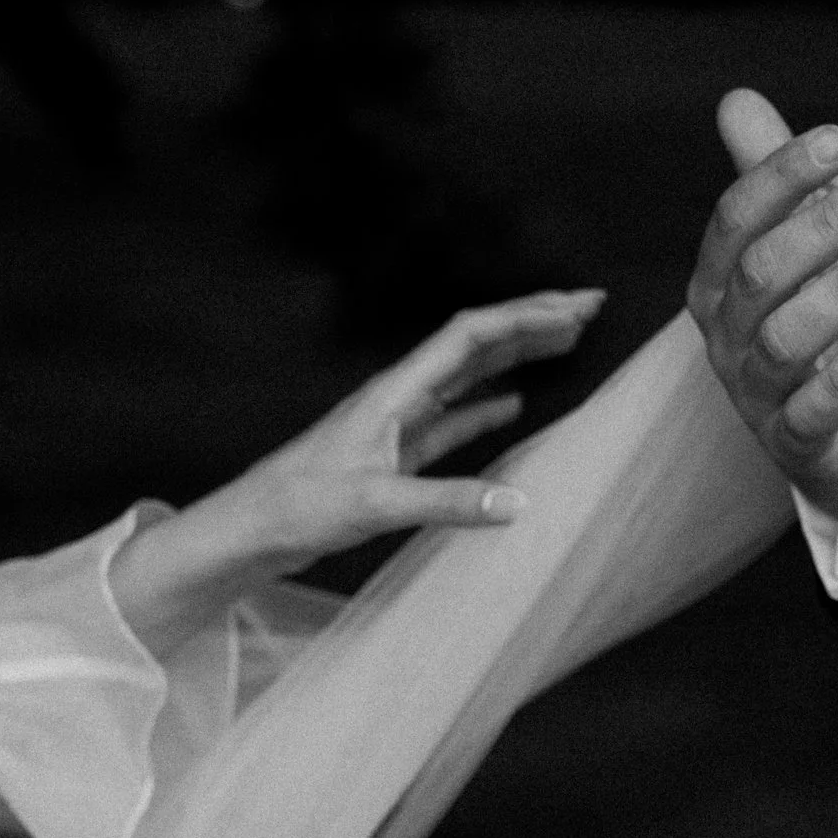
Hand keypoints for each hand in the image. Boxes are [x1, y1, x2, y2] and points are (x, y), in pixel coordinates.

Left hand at [109, 289, 603, 653]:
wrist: (249, 531)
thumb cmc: (297, 508)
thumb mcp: (374, 504)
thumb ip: (446, 502)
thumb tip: (517, 502)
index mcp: (394, 392)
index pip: (471, 336)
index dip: (526, 315)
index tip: (576, 306)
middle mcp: (399, 397)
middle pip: (476, 345)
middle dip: (532, 323)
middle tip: (588, 310)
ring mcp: (397, 425)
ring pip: (469, 377)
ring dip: (516, 358)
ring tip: (565, 344)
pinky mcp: (394, 456)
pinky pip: (454, 421)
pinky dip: (488, 407)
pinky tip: (515, 404)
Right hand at [686, 87, 837, 518]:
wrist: (828, 442)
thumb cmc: (811, 330)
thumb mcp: (794, 252)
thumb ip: (770, 181)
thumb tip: (736, 99)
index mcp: (716, 285)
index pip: (734, 220)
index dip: (780, 177)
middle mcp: (724, 338)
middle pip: (761, 273)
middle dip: (825, 225)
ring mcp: (754, 395)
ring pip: (784, 339)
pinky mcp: (793, 444)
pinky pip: (811, 412)